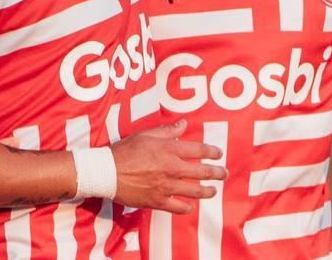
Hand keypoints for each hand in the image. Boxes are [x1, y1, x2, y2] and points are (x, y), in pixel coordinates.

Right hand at [111, 119, 226, 213]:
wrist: (107, 172)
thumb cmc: (125, 151)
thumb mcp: (145, 135)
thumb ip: (167, 131)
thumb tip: (184, 124)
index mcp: (170, 150)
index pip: (199, 150)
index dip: (212, 152)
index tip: (219, 154)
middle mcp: (172, 168)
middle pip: (203, 172)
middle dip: (217, 173)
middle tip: (224, 173)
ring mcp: (167, 186)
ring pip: (195, 191)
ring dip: (207, 191)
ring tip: (212, 191)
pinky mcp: (159, 201)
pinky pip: (179, 207)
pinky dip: (187, 207)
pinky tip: (190, 206)